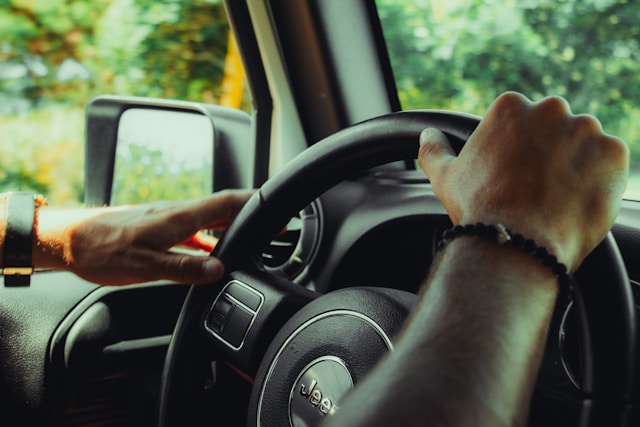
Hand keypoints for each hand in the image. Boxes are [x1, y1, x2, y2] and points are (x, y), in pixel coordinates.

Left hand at [35, 189, 253, 284]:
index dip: (254, 202)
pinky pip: (194, 229)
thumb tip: (217, 269)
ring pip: (209, 219)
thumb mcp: (144, 266)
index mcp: (179, 218)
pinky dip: (211, 237)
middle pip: (223, 208)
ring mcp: (168, 220)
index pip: (226, 203)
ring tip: (250, 235)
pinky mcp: (159, 228)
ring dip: (232, 225)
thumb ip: (184, 268)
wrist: (68, 240)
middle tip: (272, 224)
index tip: (275, 207)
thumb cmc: (101, 250)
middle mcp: (177, 214)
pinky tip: (211, 251)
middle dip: (250, 213)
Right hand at [418, 92, 628, 270]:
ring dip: (576, 166)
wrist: (515, 243)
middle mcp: (551, 109)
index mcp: (511, 107)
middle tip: (538, 189)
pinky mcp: (614, 154)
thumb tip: (426, 135)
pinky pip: (610, 164)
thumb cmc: (478, 209)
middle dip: (551, 154)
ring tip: (558, 199)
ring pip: (585, 146)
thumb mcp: (445, 177)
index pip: (524, 123)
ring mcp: (587, 130)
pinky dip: (600, 181)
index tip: (517, 176)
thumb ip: (434, 150)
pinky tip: (576, 202)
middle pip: (556, 129)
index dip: (521, 153)